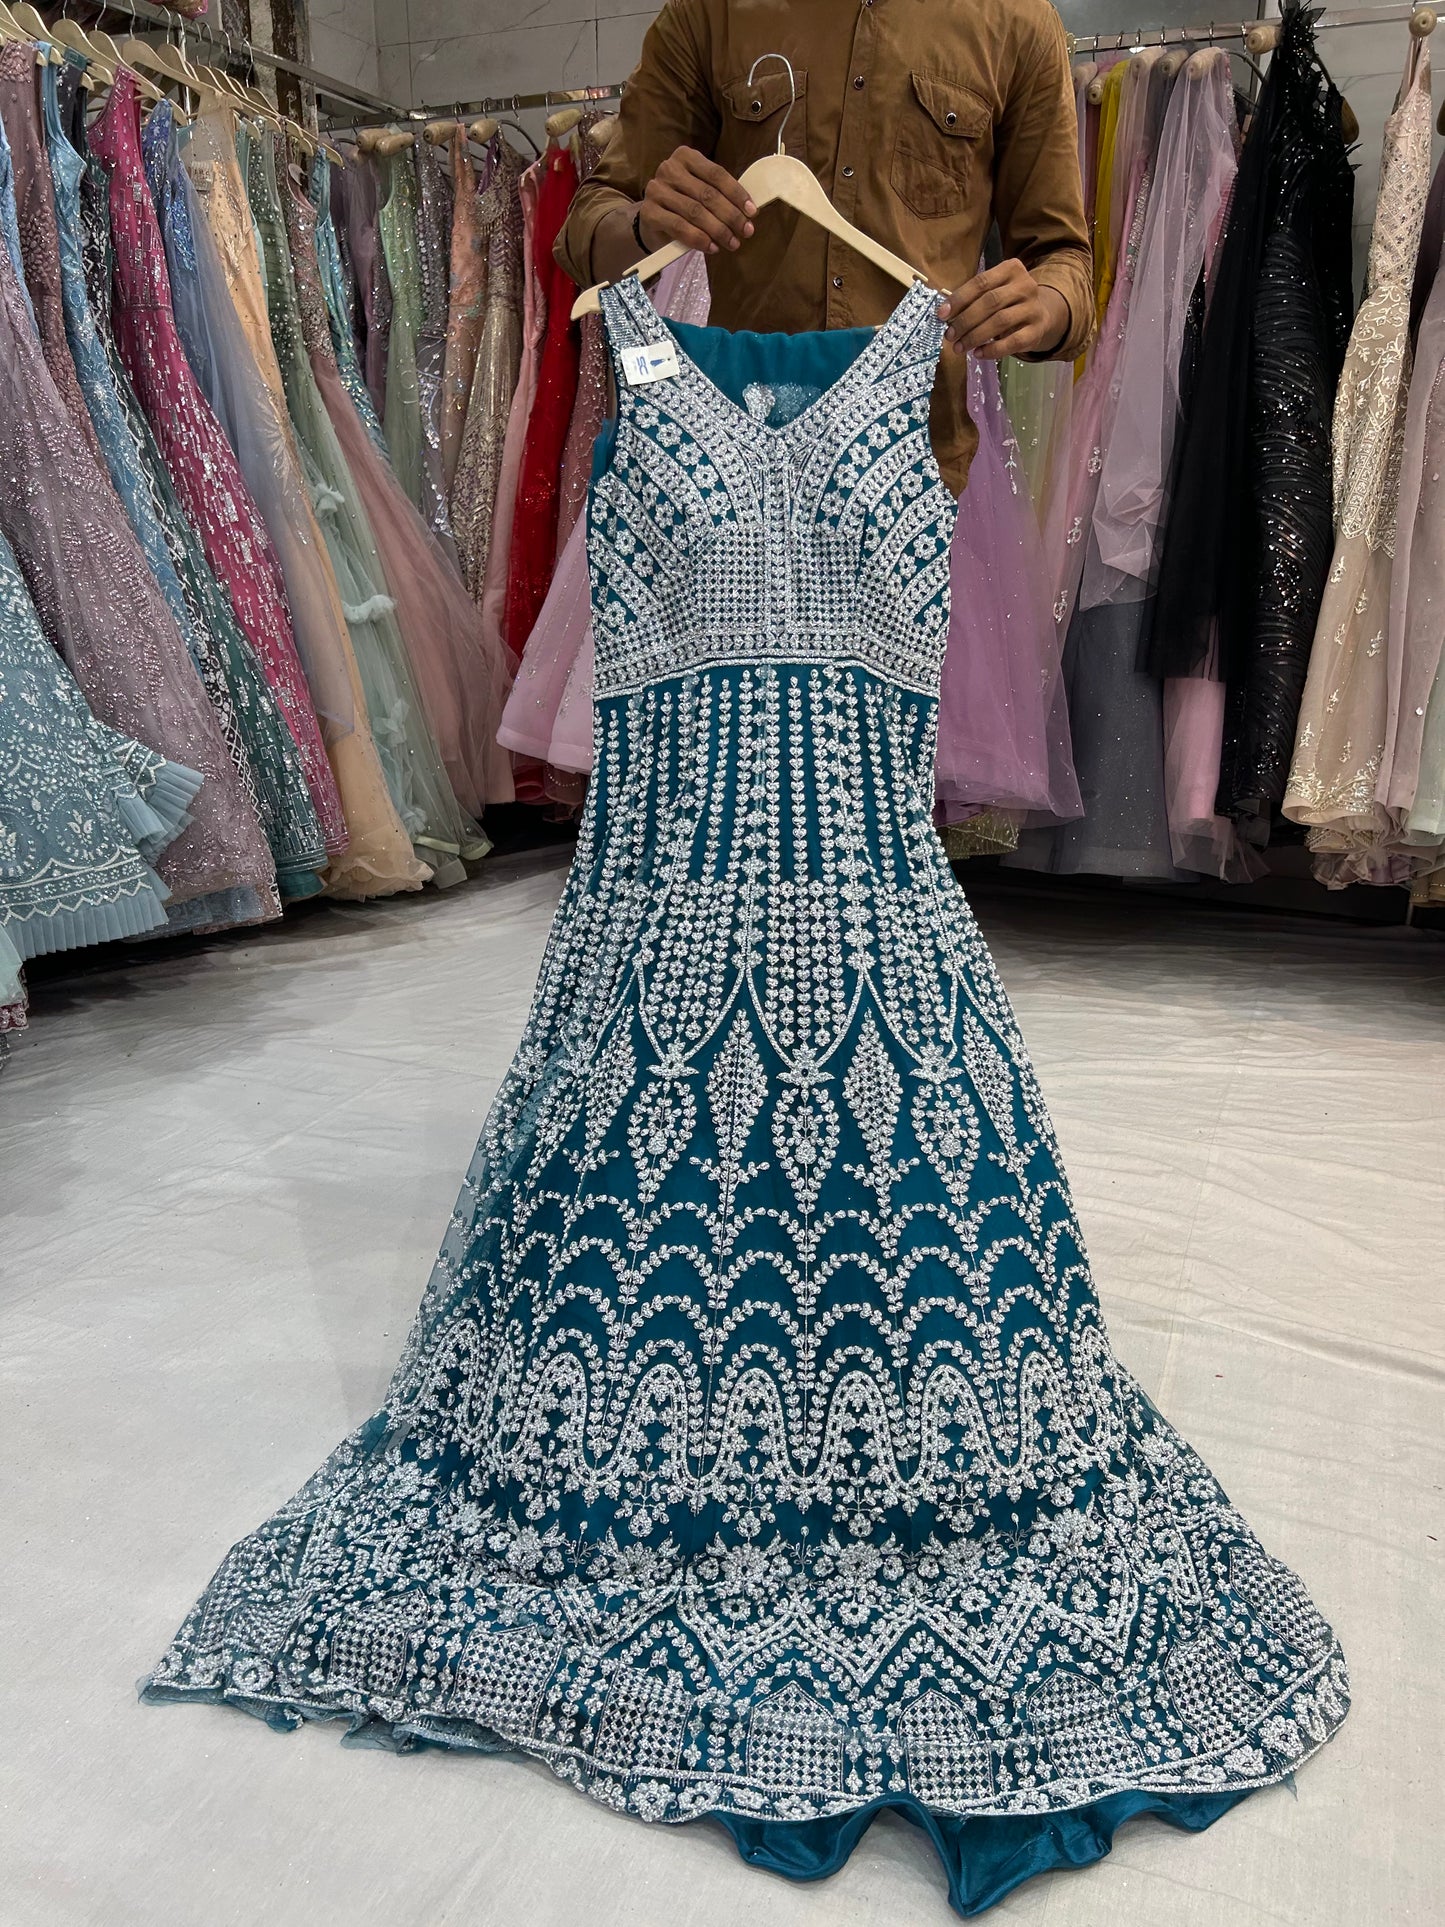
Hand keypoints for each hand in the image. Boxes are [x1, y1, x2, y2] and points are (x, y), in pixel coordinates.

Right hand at [636, 145, 755, 255]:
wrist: (653, 218)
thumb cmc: (683, 202)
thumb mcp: (700, 190)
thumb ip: (719, 193)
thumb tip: (749, 210)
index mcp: (686, 156)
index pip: (717, 174)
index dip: (737, 194)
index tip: (752, 212)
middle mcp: (669, 169)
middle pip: (707, 194)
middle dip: (731, 215)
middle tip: (746, 231)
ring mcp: (656, 189)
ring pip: (695, 212)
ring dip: (718, 230)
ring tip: (732, 243)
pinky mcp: (648, 212)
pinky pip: (679, 227)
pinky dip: (698, 239)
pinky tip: (712, 247)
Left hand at [936, 260, 1070, 359]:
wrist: (1040, 314)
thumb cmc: (1008, 301)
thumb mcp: (993, 291)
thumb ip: (973, 298)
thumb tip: (945, 314)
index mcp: (1011, 269)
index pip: (981, 282)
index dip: (959, 299)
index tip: (941, 315)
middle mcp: (1025, 285)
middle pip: (990, 302)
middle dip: (965, 320)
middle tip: (950, 335)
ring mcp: (1033, 308)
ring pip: (1000, 322)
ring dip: (975, 336)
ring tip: (959, 347)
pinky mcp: (1037, 330)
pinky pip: (1012, 342)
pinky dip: (992, 350)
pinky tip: (978, 354)